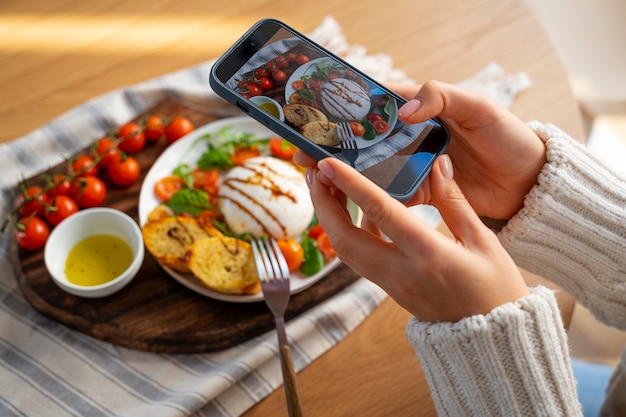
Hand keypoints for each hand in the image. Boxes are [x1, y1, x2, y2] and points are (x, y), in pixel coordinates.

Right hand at [295, 81, 545, 219]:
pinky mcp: (423, 191)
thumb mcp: (479, 108)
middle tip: (307, 159)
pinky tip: (354, 211)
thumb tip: (402, 110)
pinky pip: (392, 196)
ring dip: (348, 178)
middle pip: (365, 140)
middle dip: (335, 149)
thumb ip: (442, 97)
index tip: (318, 121)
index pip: (375, 104)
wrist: (530, 183)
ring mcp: (416, 164)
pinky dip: (374, 203)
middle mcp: (413, 135)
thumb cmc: (508, 137)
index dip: (344, 111)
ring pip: (374, 170)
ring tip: (322, 185)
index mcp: (422, 108)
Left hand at [307, 155, 528, 321]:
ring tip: (326, 188)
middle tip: (313, 172)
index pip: (380, 212)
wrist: (493, 342)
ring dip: (331, 220)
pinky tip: (357, 214)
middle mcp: (402, 273)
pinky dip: (351, 235)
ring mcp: (392, 286)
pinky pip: (361, 260)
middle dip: (322, 205)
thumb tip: (437, 163)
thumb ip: (455, 201)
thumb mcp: (484, 241)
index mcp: (429, 255)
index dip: (350, 184)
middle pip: (344, 239)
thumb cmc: (497, 290)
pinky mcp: (391, 291)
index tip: (327, 163)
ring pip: (347, 252)